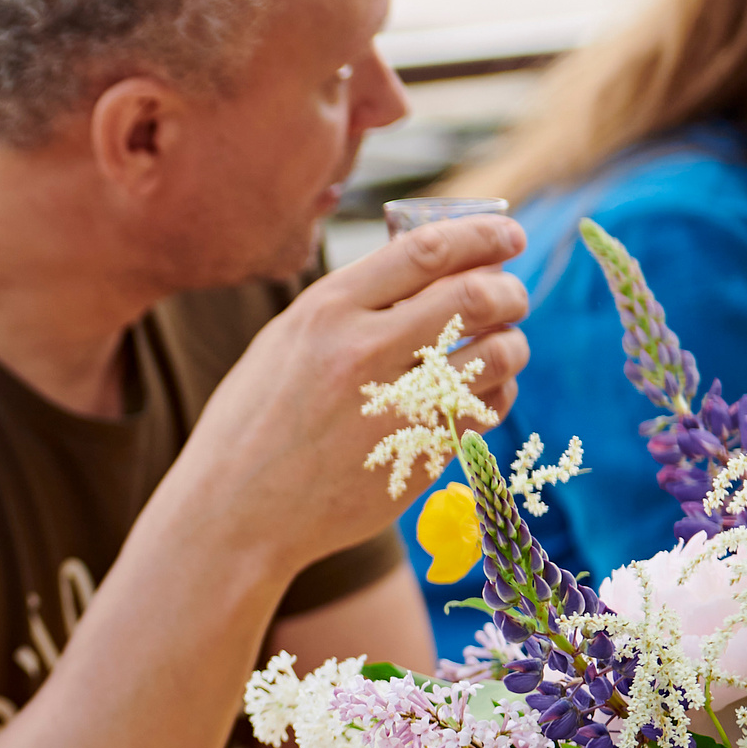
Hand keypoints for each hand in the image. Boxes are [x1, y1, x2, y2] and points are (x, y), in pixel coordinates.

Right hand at [169, 214, 530, 574]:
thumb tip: (424, 266)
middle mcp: (363, 352)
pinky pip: (489, 409)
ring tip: (501, 344)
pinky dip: (498, 392)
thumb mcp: (284, 342)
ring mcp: (396, 407)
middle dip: (509, 288)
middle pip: (476, 295)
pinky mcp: (420, 456)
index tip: (507, 235)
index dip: (482, 234)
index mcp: (325, 310)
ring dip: (512, 342)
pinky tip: (479, 391)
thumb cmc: (254, 421)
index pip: (427, 250)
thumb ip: (348, 304)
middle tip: (511, 294)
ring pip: (496, 354)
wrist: (235, 512)